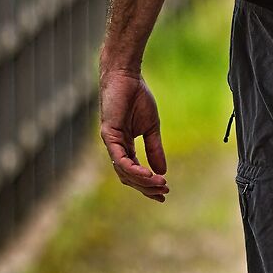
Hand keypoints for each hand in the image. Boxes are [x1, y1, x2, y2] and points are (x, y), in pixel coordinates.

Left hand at [99, 68, 167, 200]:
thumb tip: (161, 171)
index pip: (134, 173)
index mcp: (125, 146)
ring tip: (159, 184)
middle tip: (164, 191)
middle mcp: (115, 148)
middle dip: (146, 187)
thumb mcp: (152, 128)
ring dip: (142, 181)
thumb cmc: (137, 98)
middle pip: (128, 177)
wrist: (127, 78)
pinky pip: (120, 159)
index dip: (147, 185)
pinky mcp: (109, 135)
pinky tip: (147, 174)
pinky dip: (133, 169)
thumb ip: (154, 150)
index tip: (164, 194)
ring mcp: (110, 143)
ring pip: (123, 171)